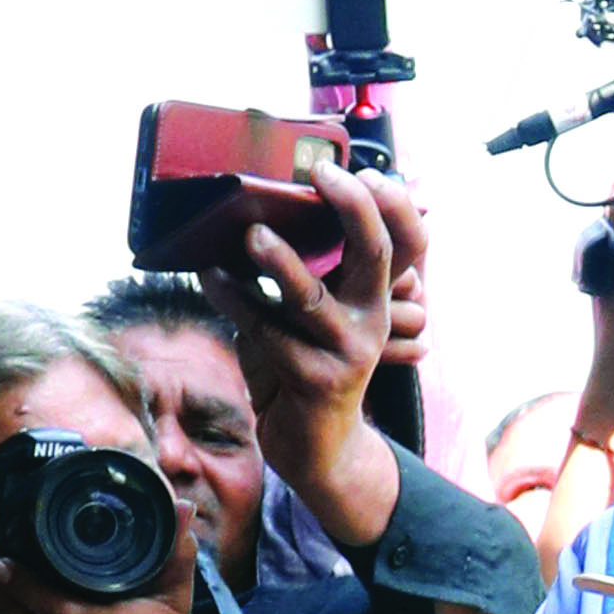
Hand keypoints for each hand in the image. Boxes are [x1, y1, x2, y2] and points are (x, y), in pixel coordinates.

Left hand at [202, 160, 413, 561]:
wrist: (315, 445)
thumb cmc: (304, 363)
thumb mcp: (314, 311)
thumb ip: (308, 267)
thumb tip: (265, 206)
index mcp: (376, 296)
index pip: (406, 242)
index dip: (393, 203)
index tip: (364, 168)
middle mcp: (371, 320)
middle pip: (377, 255)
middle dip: (353, 209)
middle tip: (321, 175)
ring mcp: (346, 352)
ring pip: (311, 298)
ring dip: (280, 263)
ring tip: (251, 234)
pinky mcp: (312, 379)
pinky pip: (263, 331)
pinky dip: (230, 298)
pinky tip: (207, 275)